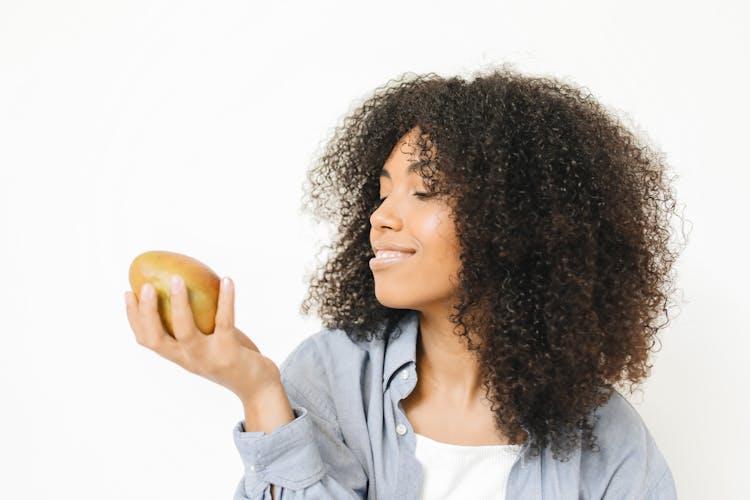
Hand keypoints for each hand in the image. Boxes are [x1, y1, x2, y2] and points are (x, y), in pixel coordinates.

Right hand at [124, 275, 280, 400]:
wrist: (259, 389)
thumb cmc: (233, 358)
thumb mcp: (209, 343)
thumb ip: (198, 325)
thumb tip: (192, 284)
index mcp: (180, 357)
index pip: (147, 340)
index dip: (134, 318)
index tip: (129, 293)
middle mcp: (189, 360)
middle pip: (156, 338)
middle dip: (146, 312)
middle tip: (146, 285)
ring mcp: (208, 358)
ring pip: (184, 331)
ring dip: (178, 304)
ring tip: (177, 278)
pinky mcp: (229, 353)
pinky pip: (224, 322)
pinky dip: (226, 299)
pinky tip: (228, 280)